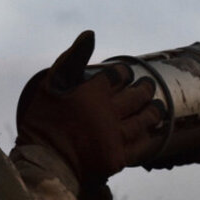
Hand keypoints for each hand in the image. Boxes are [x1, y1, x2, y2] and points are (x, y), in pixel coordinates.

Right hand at [16, 31, 164, 182]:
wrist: (43, 164)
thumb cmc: (42, 123)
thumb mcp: (50, 86)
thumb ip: (71, 59)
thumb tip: (90, 34)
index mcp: (94, 92)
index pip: (118, 75)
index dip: (124, 72)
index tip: (125, 73)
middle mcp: (109, 112)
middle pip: (136, 96)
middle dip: (143, 88)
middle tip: (147, 85)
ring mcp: (116, 136)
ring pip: (143, 119)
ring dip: (152, 110)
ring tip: (156, 106)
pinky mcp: (118, 158)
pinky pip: (141, 145)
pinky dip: (148, 136)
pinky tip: (150, 132)